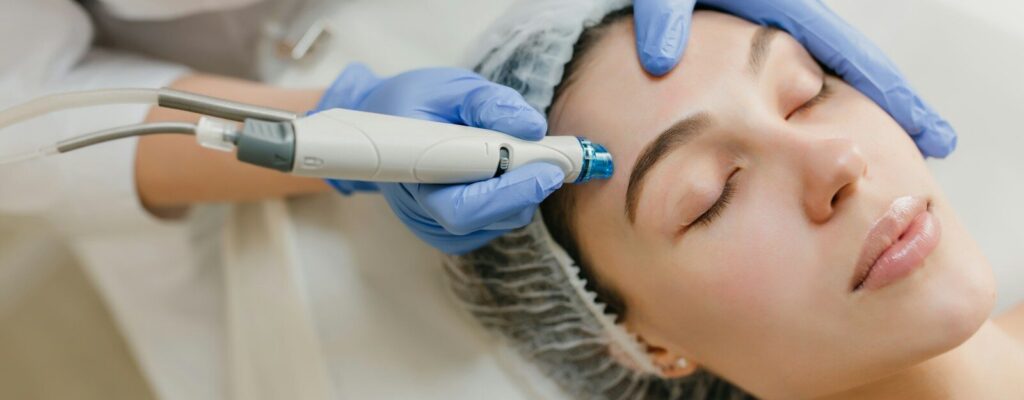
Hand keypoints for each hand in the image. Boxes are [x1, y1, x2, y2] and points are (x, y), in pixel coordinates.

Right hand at [315, 63, 564, 253]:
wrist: (384, 124)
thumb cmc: (415, 103)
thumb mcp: (450, 88)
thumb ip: (489, 103)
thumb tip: (531, 125)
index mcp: (411, 173)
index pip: (462, 205)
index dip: (507, 192)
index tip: (546, 170)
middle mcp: (421, 210)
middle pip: (484, 219)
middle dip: (525, 191)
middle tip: (556, 163)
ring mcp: (435, 227)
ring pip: (496, 222)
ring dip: (522, 192)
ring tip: (530, 156)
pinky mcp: (452, 233)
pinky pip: (495, 224)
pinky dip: (513, 198)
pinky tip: (511, 172)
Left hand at [633, 0, 956, 156]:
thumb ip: (664, 17)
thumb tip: (661, 58)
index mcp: (782, 10)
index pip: (847, 55)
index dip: (886, 92)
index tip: (918, 126)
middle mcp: (791, 22)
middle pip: (858, 65)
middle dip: (896, 102)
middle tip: (933, 141)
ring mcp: (782, 32)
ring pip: (837, 71)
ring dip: (870, 104)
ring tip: (900, 141)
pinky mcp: (764, 42)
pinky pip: (809, 72)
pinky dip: (827, 100)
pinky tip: (829, 127)